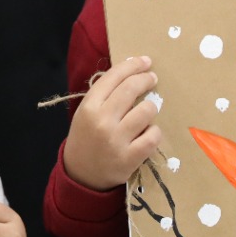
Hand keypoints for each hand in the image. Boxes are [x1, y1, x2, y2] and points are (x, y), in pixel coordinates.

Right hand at [61, 55, 162, 190]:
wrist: (82, 175)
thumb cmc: (87, 138)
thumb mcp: (87, 112)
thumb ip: (104, 94)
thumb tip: (132, 72)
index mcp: (89, 106)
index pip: (114, 76)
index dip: (132, 65)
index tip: (145, 61)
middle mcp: (102, 120)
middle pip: (131, 89)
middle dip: (146, 79)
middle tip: (152, 79)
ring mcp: (116, 140)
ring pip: (146, 110)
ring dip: (150, 108)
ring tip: (146, 112)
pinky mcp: (130, 158)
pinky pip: (153, 136)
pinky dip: (154, 132)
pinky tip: (148, 133)